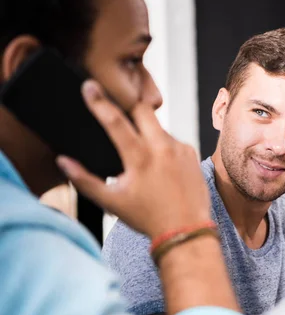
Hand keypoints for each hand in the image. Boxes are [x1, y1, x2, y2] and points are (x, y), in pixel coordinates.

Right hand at [56, 80, 210, 238]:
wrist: (187, 229)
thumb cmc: (148, 217)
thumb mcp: (111, 202)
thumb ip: (84, 180)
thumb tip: (63, 161)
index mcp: (140, 157)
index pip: (115, 121)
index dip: (99, 102)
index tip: (89, 85)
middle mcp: (162, 147)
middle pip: (142, 110)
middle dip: (129, 107)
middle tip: (119, 114)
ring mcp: (180, 148)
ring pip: (158, 127)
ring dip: (146, 133)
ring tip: (142, 159)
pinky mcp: (191, 153)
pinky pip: (172, 140)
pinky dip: (162, 147)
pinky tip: (160, 167)